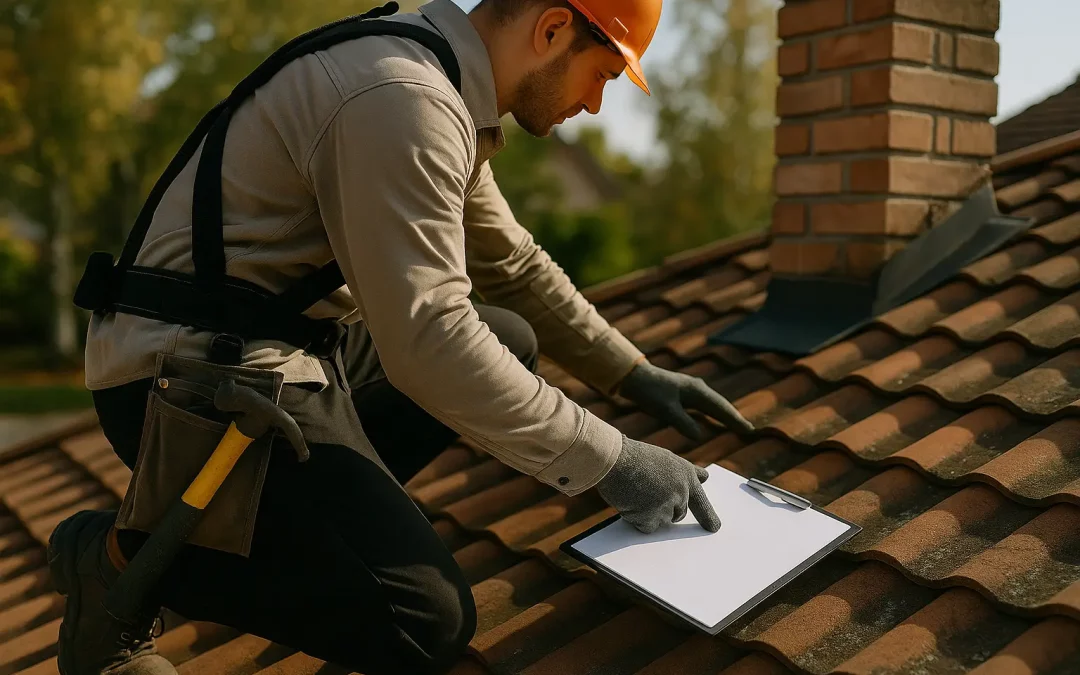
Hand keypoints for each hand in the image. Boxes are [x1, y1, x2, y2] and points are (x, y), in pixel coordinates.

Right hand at [596, 436, 720, 533]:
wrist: (615, 458)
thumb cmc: (635, 457)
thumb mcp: (666, 459)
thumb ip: (684, 473)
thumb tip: (704, 478)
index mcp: (686, 475)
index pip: (701, 500)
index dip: (708, 516)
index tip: (714, 527)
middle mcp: (682, 490)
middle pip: (678, 514)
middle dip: (665, 509)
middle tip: (647, 495)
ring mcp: (668, 504)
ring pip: (662, 521)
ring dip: (649, 513)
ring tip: (636, 492)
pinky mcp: (653, 516)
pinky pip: (647, 527)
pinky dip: (637, 519)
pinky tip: (630, 501)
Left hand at [617, 361, 753, 439]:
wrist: (633, 376)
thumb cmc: (649, 391)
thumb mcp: (665, 409)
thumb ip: (682, 422)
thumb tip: (700, 436)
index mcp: (696, 391)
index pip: (721, 408)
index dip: (735, 420)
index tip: (749, 430)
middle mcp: (697, 389)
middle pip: (720, 406)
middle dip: (734, 418)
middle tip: (749, 431)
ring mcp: (690, 390)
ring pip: (713, 405)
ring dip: (724, 416)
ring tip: (737, 426)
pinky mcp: (682, 394)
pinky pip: (703, 406)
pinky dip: (712, 414)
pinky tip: (713, 420)